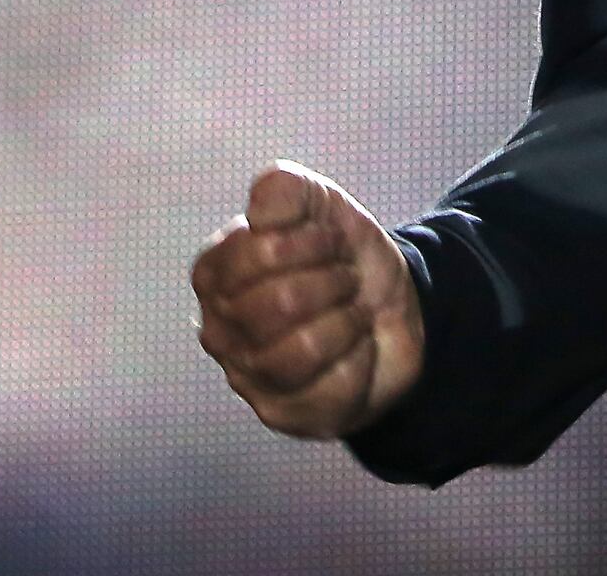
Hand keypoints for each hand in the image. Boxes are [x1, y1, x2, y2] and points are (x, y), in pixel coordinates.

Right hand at [191, 162, 426, 439]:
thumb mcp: (318, 206)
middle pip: (276, 305)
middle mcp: (219, 330)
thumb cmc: (339, 258)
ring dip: (346, 320)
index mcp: (214, 275)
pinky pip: (333, 386)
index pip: (253, 255)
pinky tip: (356, 348)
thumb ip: (284, 191)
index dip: (308, 242)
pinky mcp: (286, 414)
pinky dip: (360, 356)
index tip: (332, 240)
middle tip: (346, 277)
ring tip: (352, 310)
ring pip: (300, 350)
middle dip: (332, 281)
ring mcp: (248, 378)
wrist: (391, 309)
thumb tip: (258, 211)